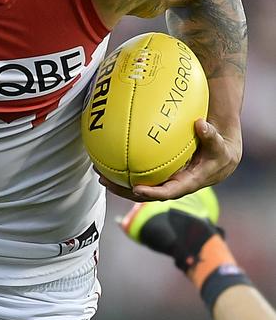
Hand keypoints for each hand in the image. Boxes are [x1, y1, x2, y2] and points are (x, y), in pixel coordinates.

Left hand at [99, 118, 241, 201]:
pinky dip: (125, 173)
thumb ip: (211, 136)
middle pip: (144, 194)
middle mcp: (172, 186)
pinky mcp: (159, 176)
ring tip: (99, 174)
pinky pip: (140, 177)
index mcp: (186, 183)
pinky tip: (108, 163)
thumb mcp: (219, 145)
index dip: (152, 193)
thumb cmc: (219, 151)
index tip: (137, 189)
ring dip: (118, 184)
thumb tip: (200, 124)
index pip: (167, 193)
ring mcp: (164, 182)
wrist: (220, 159)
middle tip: (106, 181)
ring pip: (138, 188)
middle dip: (124, 190)